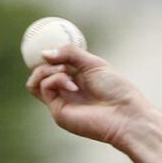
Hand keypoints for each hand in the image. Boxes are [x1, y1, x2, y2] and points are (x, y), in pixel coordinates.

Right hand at [25, 45, 148, 146]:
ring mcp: (61, 103)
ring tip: (66, 72)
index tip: (55, 47)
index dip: (49, 54)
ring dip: (46, 70)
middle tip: (62, 61)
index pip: (52, 65)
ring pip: (35, 81)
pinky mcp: (59, 112)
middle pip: (38, 72)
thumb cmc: (117, 90)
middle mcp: (66, 92)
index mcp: (77, 79)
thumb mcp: (94, 63)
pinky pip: (43, 88)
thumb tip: (43, 53)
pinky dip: (55, 79)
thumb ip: (70, 54)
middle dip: (47, 61)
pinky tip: (72, 85)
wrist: (126, 115)